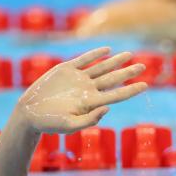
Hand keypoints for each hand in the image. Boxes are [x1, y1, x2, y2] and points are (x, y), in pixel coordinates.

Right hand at [17, 47, 146, 133]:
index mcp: (92, 103)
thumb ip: (89, 119)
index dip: (132, 90)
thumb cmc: (50, 123)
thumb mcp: (70, 125)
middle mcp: (88, 89)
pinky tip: (107, 49)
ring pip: (102, 67)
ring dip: (116, 61)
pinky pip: (84, 59)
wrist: (29, 113)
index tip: (146, 85)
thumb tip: (108, 108)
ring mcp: (78, 79)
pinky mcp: (66, 70)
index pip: (117, 95)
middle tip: (144, 66)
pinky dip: (96, 54)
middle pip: (113, 79)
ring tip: (129, 55)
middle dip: (128, 72)